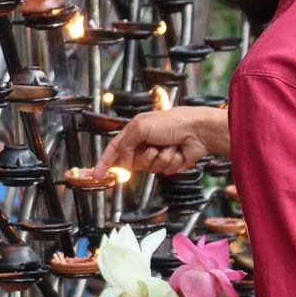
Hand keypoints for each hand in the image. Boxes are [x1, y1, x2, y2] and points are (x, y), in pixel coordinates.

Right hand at [92, 106, 226, 178]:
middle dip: (143, 158)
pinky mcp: (170, 163)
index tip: (97, 175)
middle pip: (132, 162)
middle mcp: (145, 143)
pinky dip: (170, 162)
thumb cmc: (172, 122)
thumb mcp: (140, 127)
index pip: (115, 149)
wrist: (198, 130)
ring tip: (168, 147)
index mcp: (135, 131)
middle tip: (152, 148)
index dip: (104, 162)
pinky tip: (178, 152)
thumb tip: (123, 161)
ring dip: (159, 159)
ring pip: (149, 168)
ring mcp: (157, 154)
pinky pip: (163, 170)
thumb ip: (125, 144)